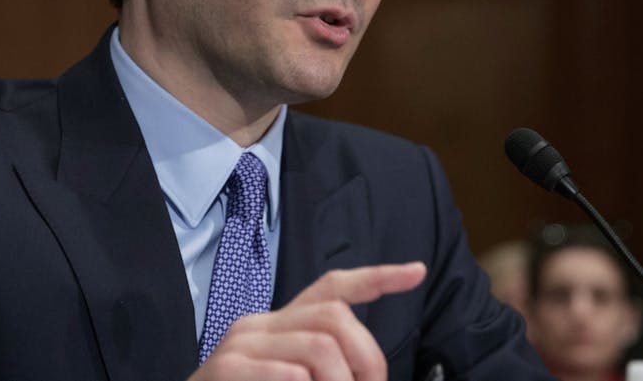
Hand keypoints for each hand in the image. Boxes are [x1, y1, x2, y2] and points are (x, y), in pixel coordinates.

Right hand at [189, 262, 426, 380]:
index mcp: (278, 326)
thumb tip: (371, 374)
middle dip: (367, 359)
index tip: (416, 272)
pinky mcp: (226, 370)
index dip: (376, 278)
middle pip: (335, 316)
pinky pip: (289, 375)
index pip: (331, 287)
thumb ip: (323, 368)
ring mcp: (240, 345)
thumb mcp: (290, 379)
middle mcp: (258, 325)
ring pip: (321, 349)